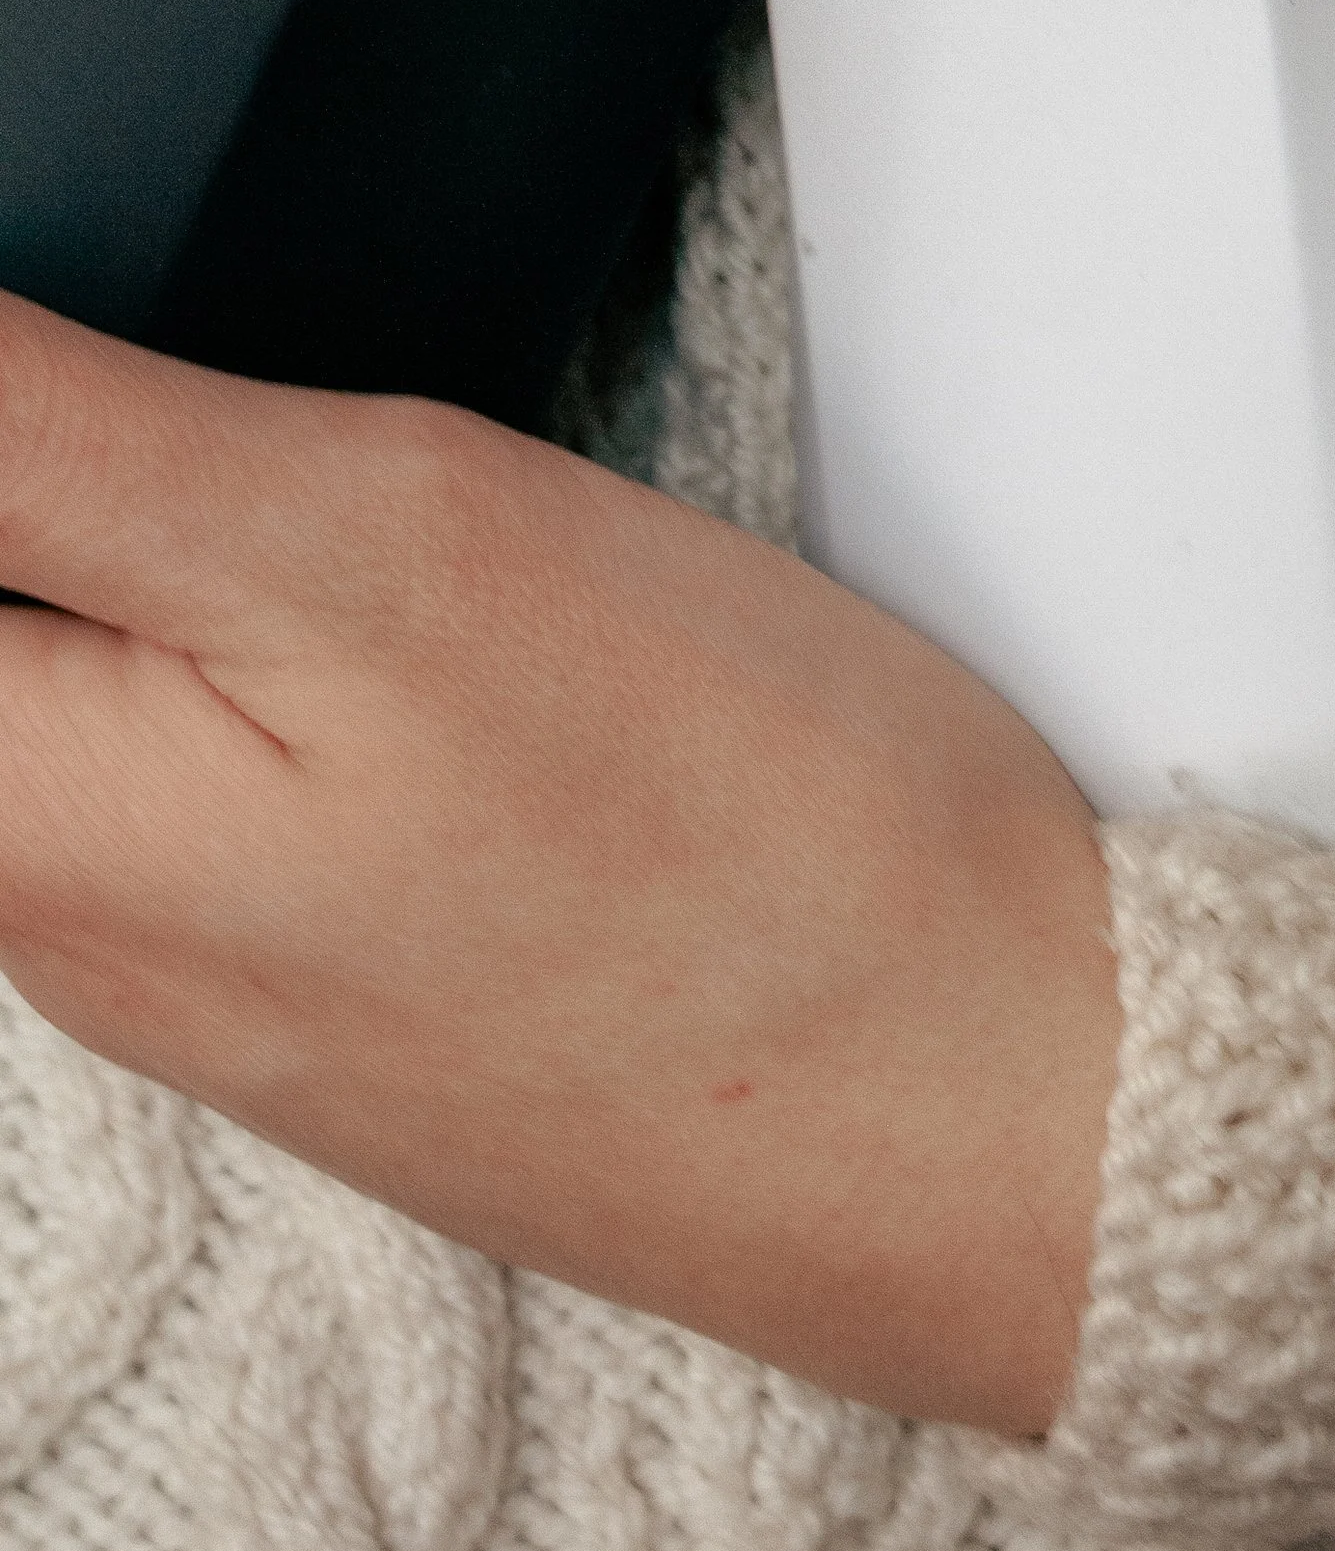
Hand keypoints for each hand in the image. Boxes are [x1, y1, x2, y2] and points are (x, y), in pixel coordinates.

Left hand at [0, 296, 1117, 1435]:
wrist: (1018, 1122)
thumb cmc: (748, 860)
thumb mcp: (374, 548)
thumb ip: (46, 437)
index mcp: (22, 830)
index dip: (37, 434)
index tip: (182, 427)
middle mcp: (82, 932)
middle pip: (5, 622)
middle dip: (110, 488)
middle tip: (294, 445)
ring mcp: (229, 971)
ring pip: (111, 690)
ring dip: (207, 556)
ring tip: (393, 515)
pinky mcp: (368, 977)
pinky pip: (251, 770)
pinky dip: (317, 655)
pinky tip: (468, 642)